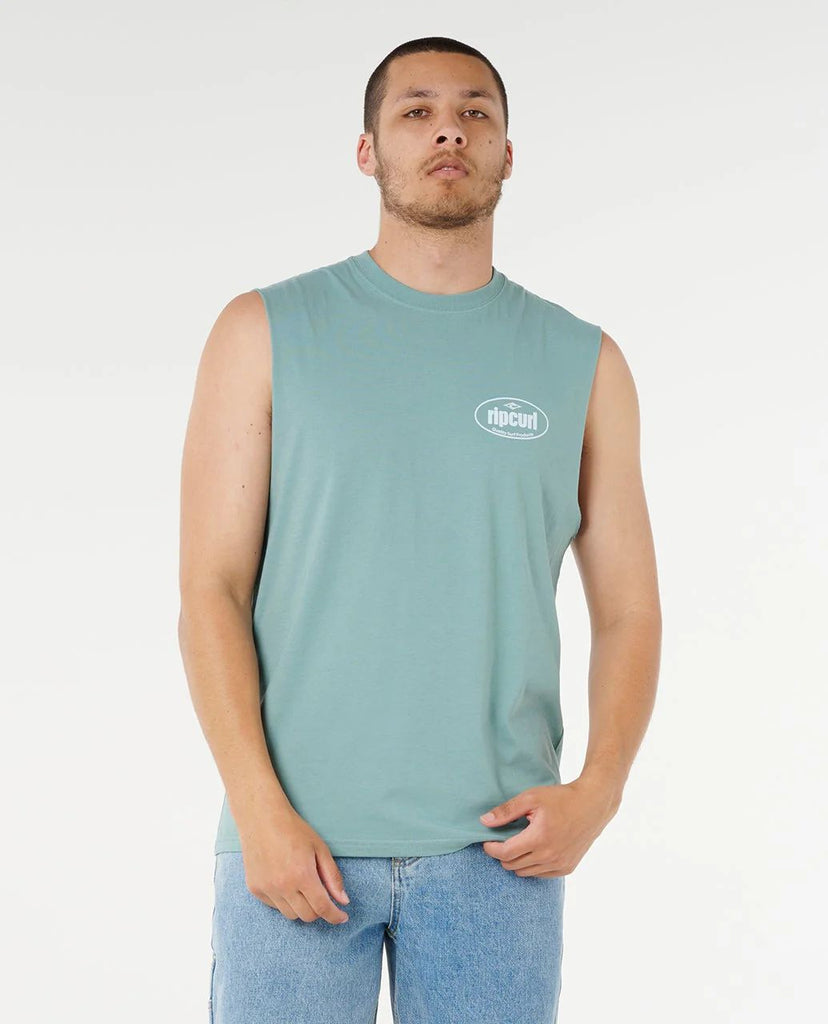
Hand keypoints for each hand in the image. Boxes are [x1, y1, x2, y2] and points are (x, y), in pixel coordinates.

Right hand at [239, 807, 350, 923]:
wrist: (262, 819)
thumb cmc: (294, 830)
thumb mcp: (320, 849)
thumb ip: (333, 877)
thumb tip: (343, 901)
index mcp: (302, 875)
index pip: (322, 908)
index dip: (335, 916)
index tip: (342, 917)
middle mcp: (283, 887)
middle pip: (307, 916)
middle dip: (319, 910)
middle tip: (322, 896)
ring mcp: (267, 889)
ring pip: (291, 915)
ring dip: (302, 907)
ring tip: (303, 887)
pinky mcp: (255, 889)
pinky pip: (275, 906)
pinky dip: (285, 901)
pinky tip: (286, 883)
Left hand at [478, 777, 620, 876]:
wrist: (592, 805)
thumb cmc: (561, 798)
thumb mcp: (531, 798)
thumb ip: (506, 811)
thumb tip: (484, 822)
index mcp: (538, 838)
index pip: (505, 853)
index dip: (491, 849)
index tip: (487, 842)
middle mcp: (549, 856)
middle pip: (512, 865)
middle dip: (502, 854)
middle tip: (502, 841)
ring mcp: (559, 864)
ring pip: (525, 872)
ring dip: (517, 861)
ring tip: (518, 844)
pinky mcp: (567, 868)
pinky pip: (541, 874)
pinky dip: (532, 866)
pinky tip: (534, 851)